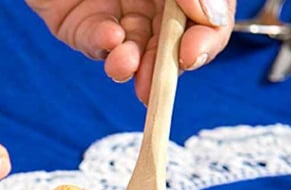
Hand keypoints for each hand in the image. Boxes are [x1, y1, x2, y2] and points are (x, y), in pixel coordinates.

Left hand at [27, 0, 232, 102]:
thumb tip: (212, 18)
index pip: (208, 18)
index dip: (207, 39)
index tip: (194, 53)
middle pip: (171, 42)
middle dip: (165, 66)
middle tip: (158, 79)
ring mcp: (116, 8)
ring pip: (133, 49)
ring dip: (133, 64)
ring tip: (125, 65)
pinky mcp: (78, 21)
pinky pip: (93, 41)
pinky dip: (102, 46)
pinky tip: (109, 41)